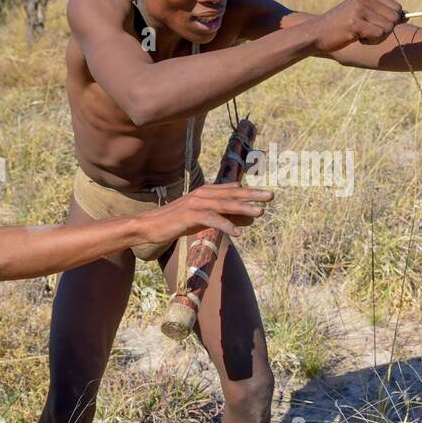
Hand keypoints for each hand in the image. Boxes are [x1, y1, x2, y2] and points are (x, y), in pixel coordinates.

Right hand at [141, 182, 273, 242]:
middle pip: (232, 194)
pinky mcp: (189, 216)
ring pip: (224, 205)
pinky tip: (237, 232)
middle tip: (271, 196)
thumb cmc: (178, 222)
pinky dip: (225, 225)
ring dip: (243, 208)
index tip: (267, 193)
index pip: (232, 190)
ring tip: (260, 212)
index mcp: (206, 192)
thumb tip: (249, 218)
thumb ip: (226, 216)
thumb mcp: (204, 218)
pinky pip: (211, 219)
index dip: (250, 192)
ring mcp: (196, 204)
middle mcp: (203, 194)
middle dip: (252, 195)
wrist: (151, 226)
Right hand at [310, 0, 405, 51]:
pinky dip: (371, 41)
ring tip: (361, 35)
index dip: (392, 21)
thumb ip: (382, 13)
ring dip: (377, 37)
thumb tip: (406, 16)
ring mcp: (359, 10)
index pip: (396, 7)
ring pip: (388, 28)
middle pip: (394, 18)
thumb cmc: (340, 27)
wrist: (317, 33)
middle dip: (386, 30)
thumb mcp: (361, 14)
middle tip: (369, 33)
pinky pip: (379, 35)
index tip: (377, 26)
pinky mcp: (355, 23)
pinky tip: (357, 38)